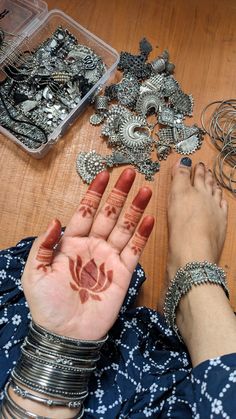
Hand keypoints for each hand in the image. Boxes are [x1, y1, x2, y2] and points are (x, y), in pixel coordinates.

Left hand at [22, 168, 153, 339]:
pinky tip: (150, 219)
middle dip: (119, 193)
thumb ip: (43, 245)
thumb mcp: (34, 273)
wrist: (65, 334)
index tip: (104, 174)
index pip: (85, 211)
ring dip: (135, 209)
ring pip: (124, 227)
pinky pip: (134, 250)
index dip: (94, 192)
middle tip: (130, 173)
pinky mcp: (123, 273)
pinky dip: (142, 235)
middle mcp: (93, 246)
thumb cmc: (47, 304)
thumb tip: (54, 220)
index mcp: (71, 243)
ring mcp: (109, 258)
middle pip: (109, 214)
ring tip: (146, 190)